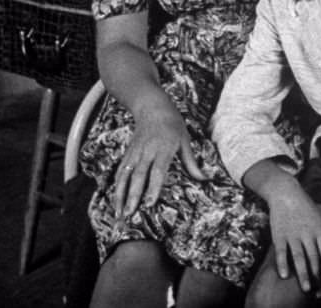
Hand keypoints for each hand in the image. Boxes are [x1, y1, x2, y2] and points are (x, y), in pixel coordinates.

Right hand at [113, 100, 206, 216]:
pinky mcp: (127, 153)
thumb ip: (191, 162)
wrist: (152, 107)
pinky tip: (115, 201)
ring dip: (120, 195)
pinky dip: (116, 187)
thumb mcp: (185, 140)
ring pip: (125, 176)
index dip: (153, 188)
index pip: (157, 171)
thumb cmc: (173, 124)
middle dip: (133, 196)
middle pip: (138, 176)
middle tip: (129, 214)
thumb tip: (204, 178)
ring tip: (119, 213)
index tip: (149, 203)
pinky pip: (120, 172)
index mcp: (164, 148)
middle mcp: (147, 151)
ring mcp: (135, 152)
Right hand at [267, 179, 320, 294]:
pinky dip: (282, 263)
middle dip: (318, 277)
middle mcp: (307, 234)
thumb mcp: (318, 218)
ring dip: (303, 274)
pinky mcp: (279, 235)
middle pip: (314, 258)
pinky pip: (281, 252)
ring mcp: (293, 235)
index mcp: (319, 231)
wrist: (286, 193)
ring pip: (299, 257)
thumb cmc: (304, 206)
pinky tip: (284, 276)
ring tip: (307, 288)